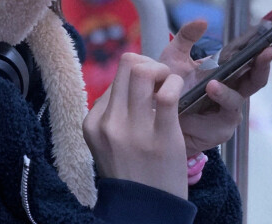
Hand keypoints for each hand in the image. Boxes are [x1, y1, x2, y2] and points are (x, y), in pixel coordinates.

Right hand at [83, 53, 187, 198]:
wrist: (143, 211)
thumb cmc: (129, 171)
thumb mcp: (106, 140)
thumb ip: (111, 111)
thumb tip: (130, 80)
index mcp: (93, 121)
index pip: (114, 77)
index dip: (135, 74)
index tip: (147, 84)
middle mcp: (108, 122)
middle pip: (127, 65)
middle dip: (148, 63)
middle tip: (159, 76)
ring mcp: (133, 130)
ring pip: (144, 72)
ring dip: (163, 71)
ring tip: (169, 84)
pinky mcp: (161, 138)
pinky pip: (167, 93)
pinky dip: (176, 84)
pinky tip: (179, 92)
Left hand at [160, 20, 271, 155]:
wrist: (154, 113)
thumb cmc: (168, 85)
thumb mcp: (174, 56)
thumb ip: (186, 37)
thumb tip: (203, 20)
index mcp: (225, 73)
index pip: (249, 60)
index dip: (262, 49)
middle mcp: (231, 91)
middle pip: (255, 79)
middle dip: (263, 65)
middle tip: (267, 49)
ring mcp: (227, 110)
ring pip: (238, 99)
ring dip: (226, 92)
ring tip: (212, 84)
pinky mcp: (220, 128)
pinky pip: (222, 116)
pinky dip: (215, 104)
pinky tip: (206, 94)